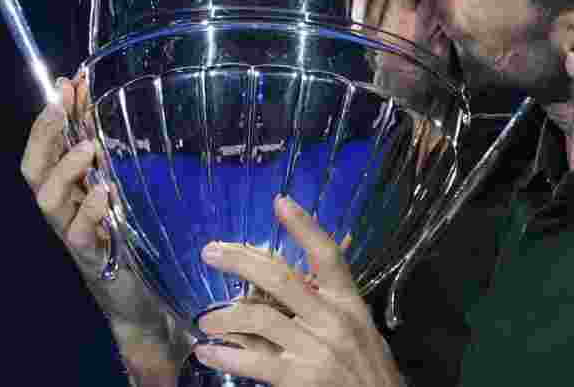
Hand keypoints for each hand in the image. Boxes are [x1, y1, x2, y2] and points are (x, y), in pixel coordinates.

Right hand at [21, 74, 189, 379]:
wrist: (143, 298)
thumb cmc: (136, 239)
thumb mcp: (128, 191)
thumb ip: (118, 158)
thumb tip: (119, 111)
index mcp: (71, 188)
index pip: (48, 145)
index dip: (53, 115)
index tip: (70, 81)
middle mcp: (64, 209)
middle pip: (34, 168)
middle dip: (45, 133)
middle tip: (64, 105)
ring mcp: (75, 234)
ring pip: (48, 199)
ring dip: (66, 168)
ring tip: (89, 146)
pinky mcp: (94, 258)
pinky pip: (81, 233)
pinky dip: (91, 210)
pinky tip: (106, 192)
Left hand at [194, 196, 404, 386]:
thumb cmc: (367, 366)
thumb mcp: (357, 327)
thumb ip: (326, 304)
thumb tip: (289, 280)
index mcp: (348, 302)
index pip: (327, 255)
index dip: (304, 226)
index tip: (280, 202)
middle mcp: (332, 319)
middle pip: (280, 278)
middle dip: (240, 261)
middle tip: (211, 252)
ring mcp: (315, 348)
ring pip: (259, 318)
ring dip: (224, 317)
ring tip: (206, 321)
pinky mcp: (299, 378)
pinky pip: (253, 361)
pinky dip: (225, 356)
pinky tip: (208, 353)